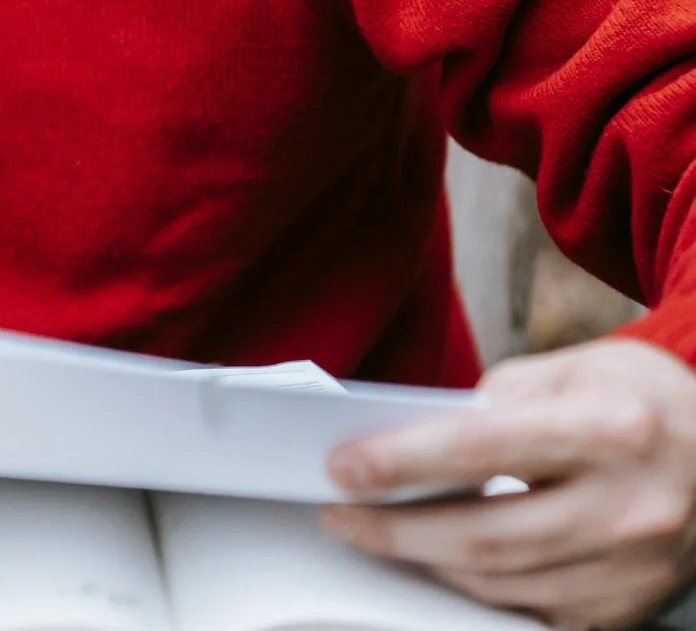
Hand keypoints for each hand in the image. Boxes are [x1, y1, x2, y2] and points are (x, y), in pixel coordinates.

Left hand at [322, 339, 695, 626]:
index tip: (342, 467)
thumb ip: (490, 407)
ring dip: (428, 563)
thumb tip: (409, 446)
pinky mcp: (632, 605)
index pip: (481, 451)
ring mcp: (638, 567)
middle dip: (396, 530)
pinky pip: (536, 612)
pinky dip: (481, 591)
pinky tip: (443, 565)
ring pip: (504, 584)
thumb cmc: (636, 401)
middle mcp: (632, 506)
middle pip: (486, 536)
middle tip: (342, 514)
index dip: (400, 462)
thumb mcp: (568, 372)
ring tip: (380, 534)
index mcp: (613, 431)